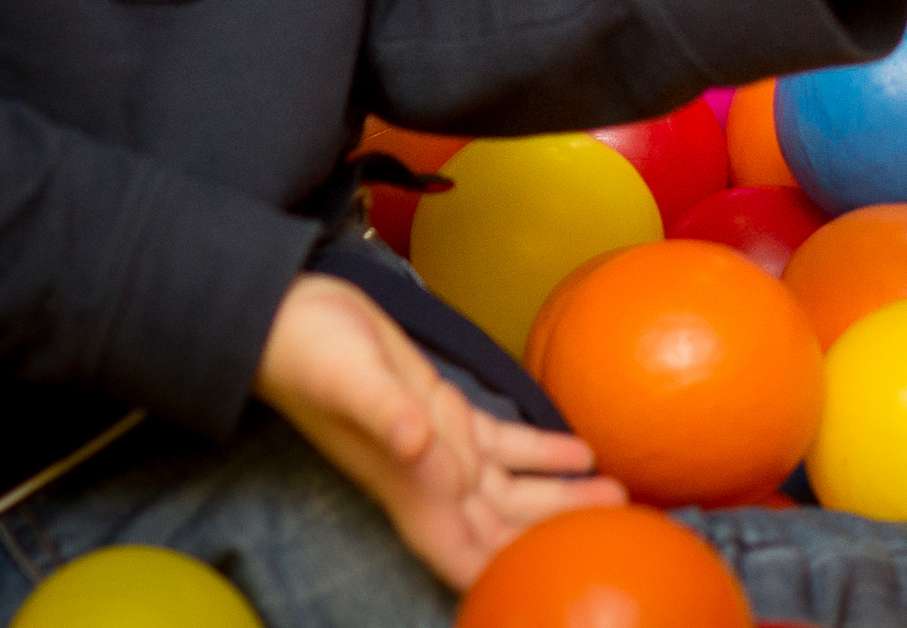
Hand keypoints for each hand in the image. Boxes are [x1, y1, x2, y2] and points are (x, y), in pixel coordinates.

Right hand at [254, 273, 621, 589]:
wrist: (286, 316)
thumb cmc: (308, 353)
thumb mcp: (348, 380)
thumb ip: (386, 417)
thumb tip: (421, 450)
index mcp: (409, 487)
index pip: (464, 556)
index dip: (506, 579)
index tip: (557, 589)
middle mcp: (428, 480)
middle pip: (504, 532)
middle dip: (555, 541)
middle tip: (620, 537)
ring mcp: (439, 448)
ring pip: (513, 490)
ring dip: (563, 497)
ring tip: (620, 497)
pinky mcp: (444, 411)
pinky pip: (504, 444)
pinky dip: (545, 452)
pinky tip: (583, 452)